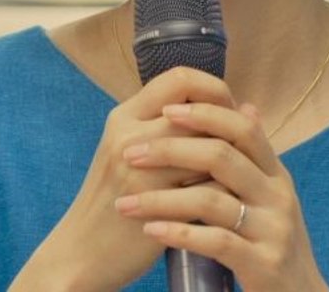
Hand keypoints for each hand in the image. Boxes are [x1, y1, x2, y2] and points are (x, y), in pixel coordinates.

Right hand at [11, 67, 236, 290]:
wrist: (83, 251)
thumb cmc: (116, 200)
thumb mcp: (133, 153)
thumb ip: (175, 128)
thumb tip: (245, 107)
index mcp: (125, 116)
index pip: (180, 78)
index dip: (214, 89)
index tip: (228, 112)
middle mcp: (128, 134)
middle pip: (198, 112)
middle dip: (229, 126)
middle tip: (242, 145)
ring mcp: (140, 168)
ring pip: (208, 146)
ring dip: (230, 159)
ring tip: (237, 172)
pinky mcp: (153, 202)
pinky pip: (208, 185)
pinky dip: (225, 189)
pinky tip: (229, 198)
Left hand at [112, 97, 328, 291]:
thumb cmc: (271, 242)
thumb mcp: (268, 195)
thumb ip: (253, 157)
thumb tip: (246, 105)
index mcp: (276, 174)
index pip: (244, 128)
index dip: (206, 113)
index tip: (165, 110)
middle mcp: (278, 196)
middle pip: (222, 156)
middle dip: (170, 150)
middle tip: (130, 154)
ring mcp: (273, 230)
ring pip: (212, 200)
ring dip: (161, 199)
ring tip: (126, 204)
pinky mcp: (264, 264)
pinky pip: (216, 242)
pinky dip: (179, 233)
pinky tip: (151, 231)